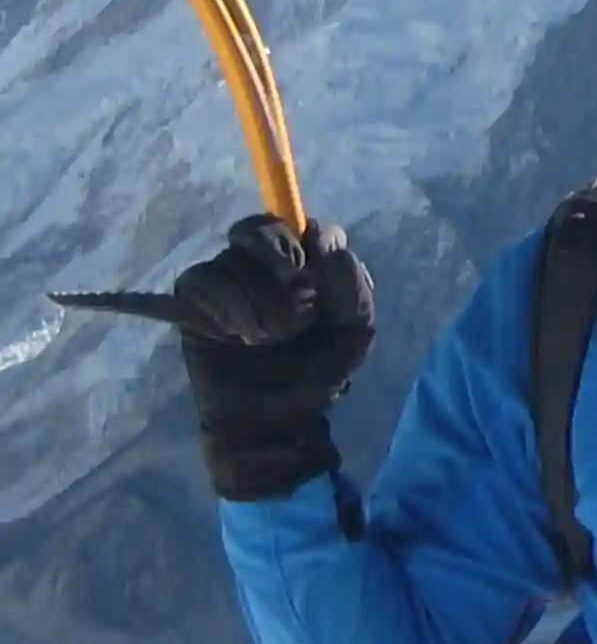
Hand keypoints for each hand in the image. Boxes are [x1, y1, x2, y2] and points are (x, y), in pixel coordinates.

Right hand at [171, 216, 375, 500]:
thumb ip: (351, 285)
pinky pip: (198, 280)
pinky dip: (223, 304)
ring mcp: (228, 280)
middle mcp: (266, 265)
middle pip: (257, 228)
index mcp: (309, 263)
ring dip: (256, 298)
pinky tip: (238, 334)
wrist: (275, 418)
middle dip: (277, 259)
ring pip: (230, 258)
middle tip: (294, 299)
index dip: (306, 242)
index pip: (302, 225)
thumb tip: (326, 241)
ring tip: (267, 337)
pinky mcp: (195, 303)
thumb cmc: (319, 370)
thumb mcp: (354, 330)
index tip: (315, 280)